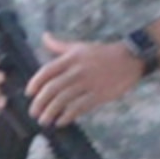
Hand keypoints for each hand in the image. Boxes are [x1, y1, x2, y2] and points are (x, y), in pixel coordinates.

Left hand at [26, 34, 141, 126]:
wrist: (130, 59)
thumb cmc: (103, 53)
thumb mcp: (80, 46)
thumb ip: (59, 45)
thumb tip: (44, 36)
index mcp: (71, 58)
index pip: (47, 71)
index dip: (35, 83)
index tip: (29, 94)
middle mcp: (77, 70)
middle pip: (52, 88)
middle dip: (40, 102)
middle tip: (33, 113)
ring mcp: (88, 83)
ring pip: (64, 99)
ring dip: (51, 112)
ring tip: (44, 120)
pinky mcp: (99, 95)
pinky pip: (79, 107)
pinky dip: (68, 115)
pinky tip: (61, 121)